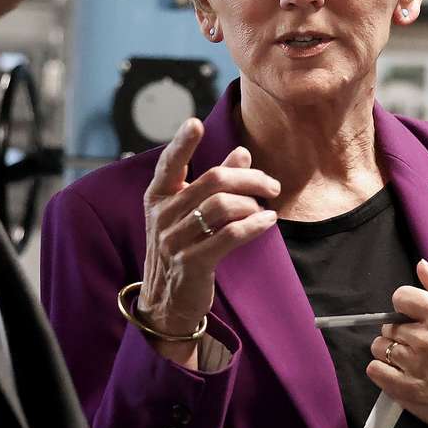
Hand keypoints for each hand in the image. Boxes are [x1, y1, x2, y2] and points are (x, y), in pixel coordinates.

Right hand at [139, 118, 279, 365]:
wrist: (166, 303)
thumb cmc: (182, 250)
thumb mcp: (190, 215)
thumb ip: (214, 182)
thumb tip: (243, 152)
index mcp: (157, 198)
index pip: (168, 165)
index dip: (181, 144)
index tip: (194, 123)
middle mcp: (162, 216)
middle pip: (211, 181)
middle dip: (248, 178)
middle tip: (271, 185)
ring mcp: (174, 241)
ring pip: (222, 206)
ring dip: (252, 203)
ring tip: (266, 208)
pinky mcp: (191, 263)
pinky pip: (229, 236)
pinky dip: (254, 225)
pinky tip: (268, 221)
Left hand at [366, 259, 427, 427]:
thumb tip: (422, 267)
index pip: (402, 297)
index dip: (406, 304)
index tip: (414, 314)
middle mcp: (427, 341)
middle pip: (389, 323)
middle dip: (401, 329)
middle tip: (418, 340)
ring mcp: (414, 366)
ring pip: (380, 345)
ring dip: (391, 349)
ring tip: (411, 357)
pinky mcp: (405, 389)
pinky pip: (374, 369)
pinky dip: (383, 369)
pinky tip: (400, 371)